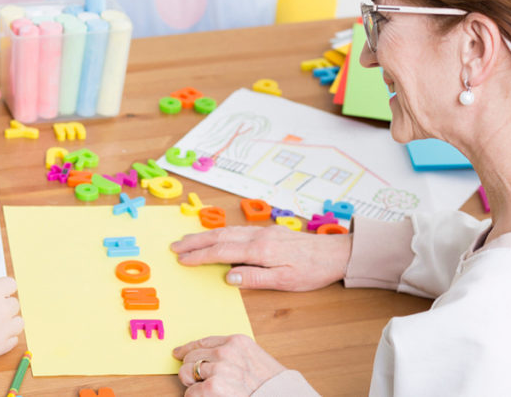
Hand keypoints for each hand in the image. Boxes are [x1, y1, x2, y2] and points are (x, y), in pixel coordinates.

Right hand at [0, 276, 22, 363]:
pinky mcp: (0, 347)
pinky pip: (13, 340)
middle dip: (4, 305)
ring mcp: (2, 330)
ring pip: (19, 323)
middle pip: (15, 304)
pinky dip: (6, 338)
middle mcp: (1, 310)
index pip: (11, 284)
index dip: (3, 288)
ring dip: (10, 321)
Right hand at [170, 225, 351, 290]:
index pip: (221, 252)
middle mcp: (258, 236)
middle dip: (194, 241)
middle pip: (219, 236)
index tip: (182, 259)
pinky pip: (236, 230)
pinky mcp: (268, 232)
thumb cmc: (312, 270)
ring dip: (204, 235)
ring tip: (187, 239)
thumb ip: (255, 277)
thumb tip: (228, 276)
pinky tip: (215, 235)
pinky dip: (219, 232)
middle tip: (174, 246)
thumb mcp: (285, 281)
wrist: (336, 253)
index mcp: (260, 249)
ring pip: (226, 231)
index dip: (199, 256)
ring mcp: (263, 232)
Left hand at [173, 335, 285, 395]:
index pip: (203, 341)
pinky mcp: (211, 387)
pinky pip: (190, 392)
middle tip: (194, 379)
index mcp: (237, 342)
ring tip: (203, 390)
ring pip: (187, 372)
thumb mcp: (254, 360)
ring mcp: (218, 369)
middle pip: (191, 356)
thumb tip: (208, 360)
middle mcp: (226, 352)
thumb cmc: (271, 385)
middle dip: (190, 369)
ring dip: (192, 384)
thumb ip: (233, 356)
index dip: (188, 348)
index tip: (179, 352)